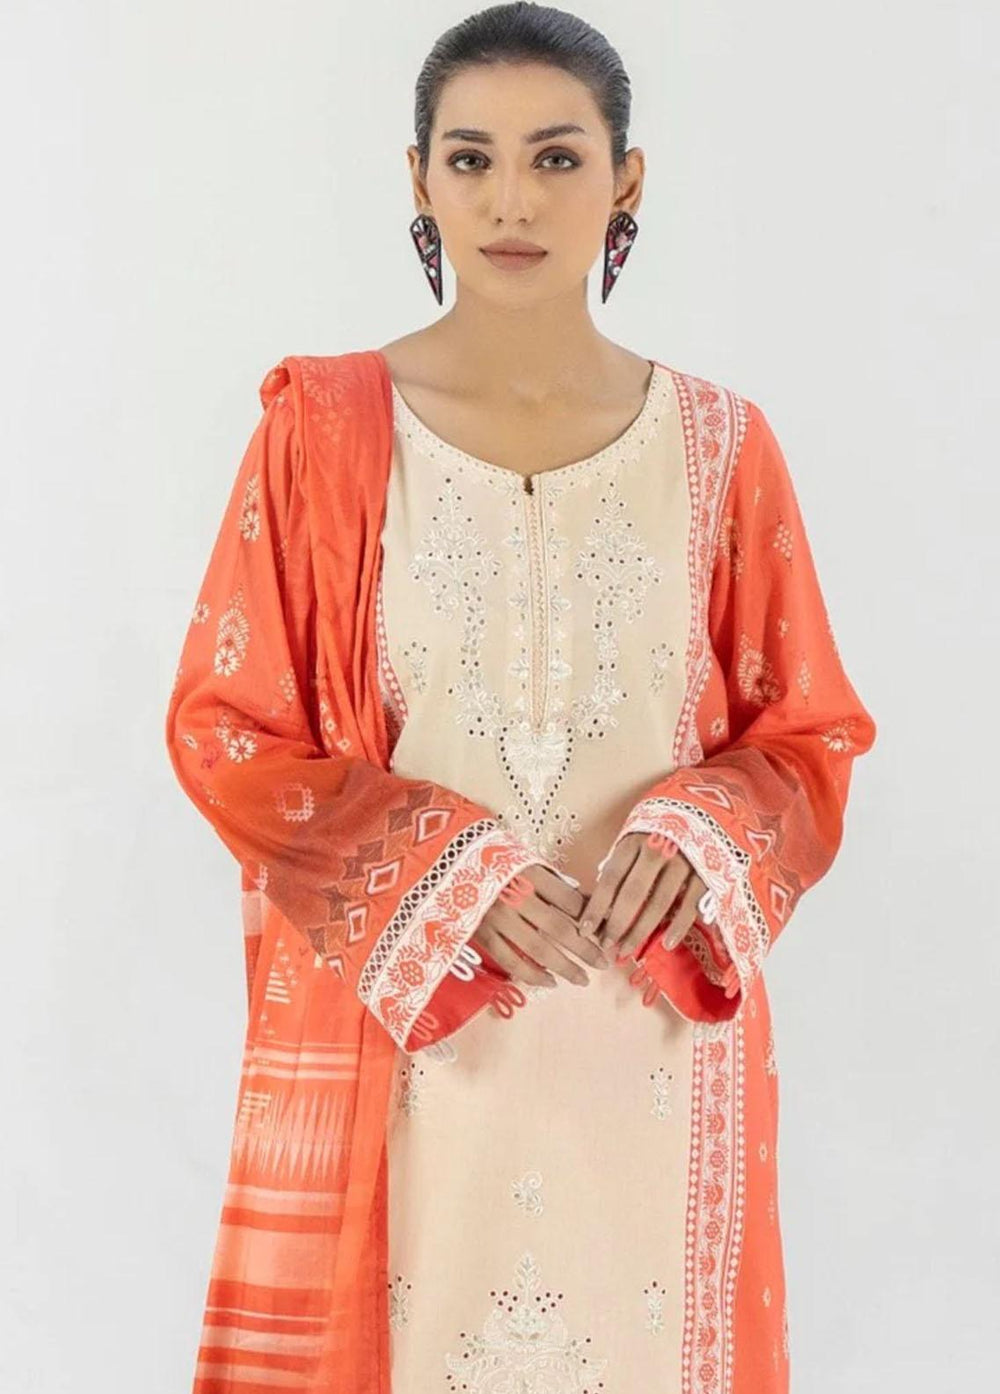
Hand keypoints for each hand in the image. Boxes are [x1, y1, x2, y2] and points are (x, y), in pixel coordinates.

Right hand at [470, 864, 610, 987]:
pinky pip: (509, 960)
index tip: (602, 930)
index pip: (569, 900)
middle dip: (585, 949)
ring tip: (582, 979)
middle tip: (603, 963)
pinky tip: (549, 981)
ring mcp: (496, 917)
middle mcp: (514, 896)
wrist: (444, 861)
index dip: (589, 917)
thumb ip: (551, 881)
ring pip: (537, 949)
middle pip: (558, 928)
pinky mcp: (480, 934)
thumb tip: (586, 902)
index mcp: (528, 872)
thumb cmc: (491, 858)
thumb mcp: (523, 859)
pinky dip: (531, 975)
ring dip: (564, 967)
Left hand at [579, 832, 710, 962]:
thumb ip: (622, 861)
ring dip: (641, 931)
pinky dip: (678, 927)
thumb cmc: (661, 827)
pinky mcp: (708, 873)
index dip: (597, 906)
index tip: (585, 929)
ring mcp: (685, 861)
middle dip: (617, 924)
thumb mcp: (636, 834)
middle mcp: (659, 849)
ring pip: (659, 903)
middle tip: (606, 946)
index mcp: (635, 839)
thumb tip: (601, 895)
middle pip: (633, 893)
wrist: (707, 808)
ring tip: (627, 950)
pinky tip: (666, 944)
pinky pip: (691, 906)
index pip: (611, 878)